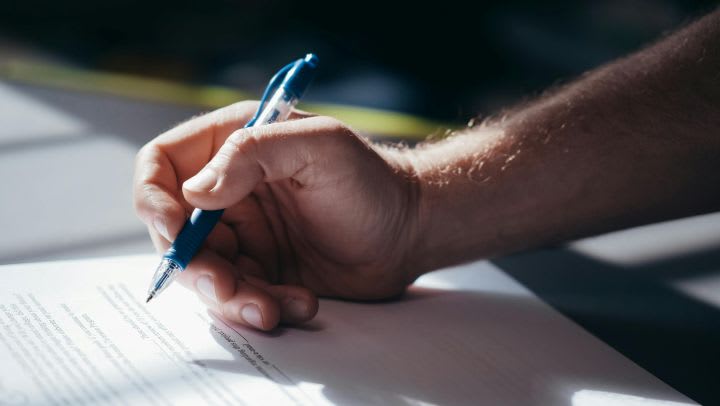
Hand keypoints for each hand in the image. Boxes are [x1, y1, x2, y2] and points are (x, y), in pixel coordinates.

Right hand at [134, 102, 420, 329]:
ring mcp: (244, 233)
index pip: (163, 164)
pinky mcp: (262, 269)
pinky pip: (239, 296)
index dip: (153, 199)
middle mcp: (229, 189)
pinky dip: (261, 307)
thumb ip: (253, 154)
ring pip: (204, 271)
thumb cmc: (370, 180)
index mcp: (233, 146)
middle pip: (174, 230)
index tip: (175, 232)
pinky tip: (300, 302)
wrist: (409, 230)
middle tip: (225, 287)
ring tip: (269, 308)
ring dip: (229, 297)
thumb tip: (195, 191)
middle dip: (194, 265)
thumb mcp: (319, 148)